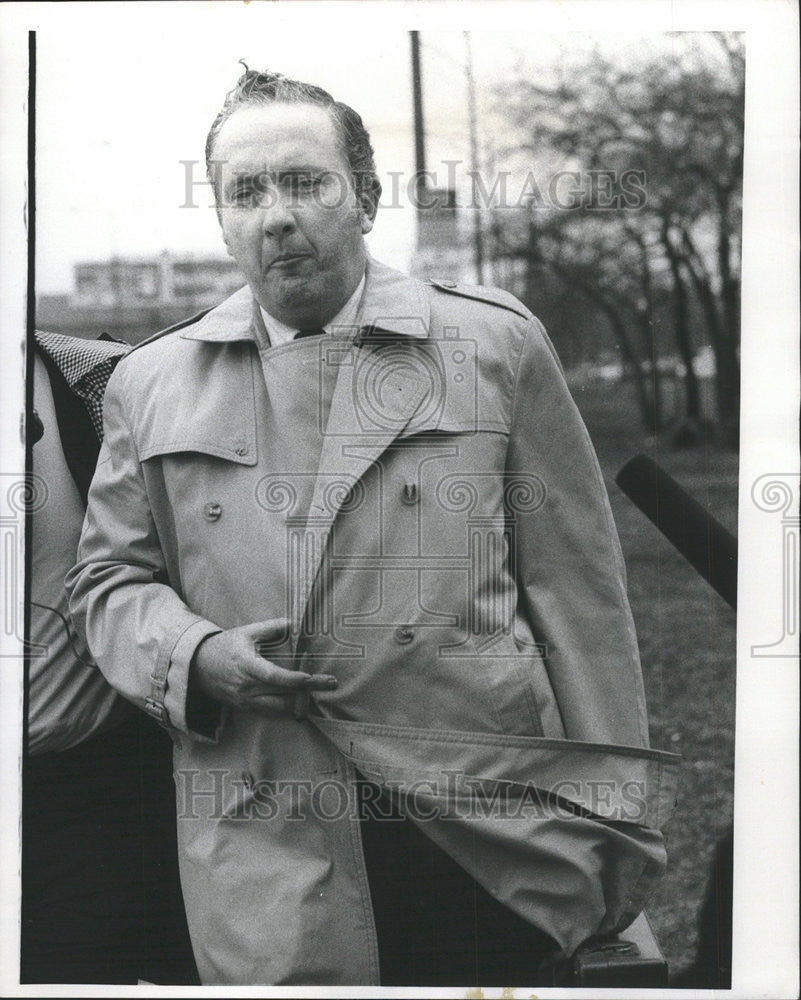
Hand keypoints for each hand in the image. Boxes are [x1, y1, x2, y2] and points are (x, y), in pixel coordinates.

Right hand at [190, 619, 336, 716]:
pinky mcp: (245, 708)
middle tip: (331, 683)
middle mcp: (246, 687)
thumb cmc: (225, 646)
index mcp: (247, 666)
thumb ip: (271, 628)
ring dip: (300, 703)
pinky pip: (270, 713)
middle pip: (282, 694)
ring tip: (321, 695)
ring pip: (278, 708)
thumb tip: (293, 623)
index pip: (273, 676)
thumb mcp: (246, 633)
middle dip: (308, 691)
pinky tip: (303, 705)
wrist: (198, 667)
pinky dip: (287, 710)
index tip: (310, 678)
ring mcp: (245, 701)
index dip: (293, 679)